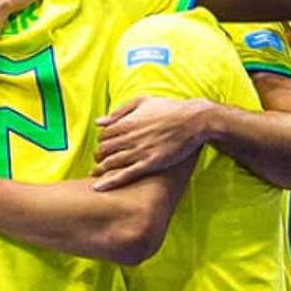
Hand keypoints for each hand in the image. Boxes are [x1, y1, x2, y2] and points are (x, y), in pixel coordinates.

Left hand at [92, 97, 210, 190]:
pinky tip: (98, 188)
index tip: (105, 144)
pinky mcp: (150, 164)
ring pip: (111, 163)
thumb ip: (119, 111)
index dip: (101, 141)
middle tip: (100, 160)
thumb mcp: (142, 102)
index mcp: (127, 122)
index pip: (103, 135)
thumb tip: (99, 121)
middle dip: (99, 156)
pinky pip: (126, 175)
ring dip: (100, 169)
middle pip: (104, 150)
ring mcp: (140, 152)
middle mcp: (130, 138)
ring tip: (96, 174)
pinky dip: (110, 181)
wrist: (194, 121)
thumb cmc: (170, 108)